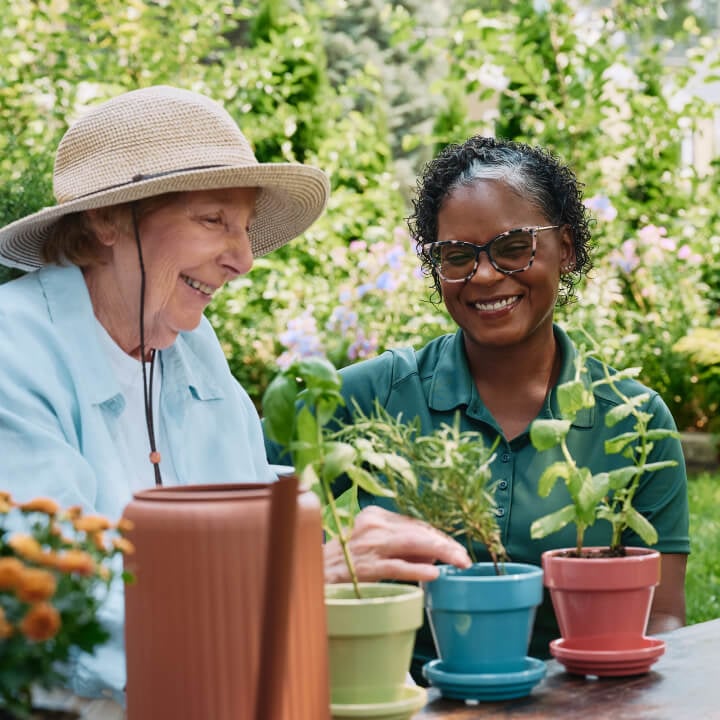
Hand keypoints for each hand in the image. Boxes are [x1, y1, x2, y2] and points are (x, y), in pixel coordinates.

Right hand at [323, 505, 471, 583]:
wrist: (307, 574)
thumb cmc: (342, 562)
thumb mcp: (372, 547)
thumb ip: (400, 547)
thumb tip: (434, 556)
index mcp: (375, 516)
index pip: (415, 524)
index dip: (439, 536)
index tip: (456, 550)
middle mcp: (372, 524)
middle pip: (418, 531)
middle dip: (445, 543)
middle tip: (464, 559)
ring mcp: (367, 545)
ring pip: (412, 544)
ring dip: (440, 552)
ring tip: (459, 562)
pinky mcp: (362, 566)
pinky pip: (395, 567)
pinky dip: (416, 569)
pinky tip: (433, 573)